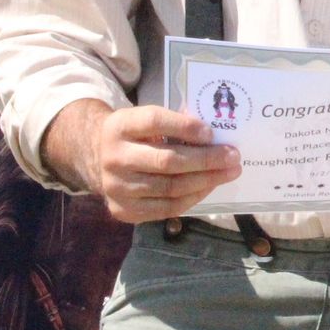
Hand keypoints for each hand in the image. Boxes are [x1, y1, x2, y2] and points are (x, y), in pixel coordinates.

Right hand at [44, 99, 240, 223]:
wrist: (96, 158)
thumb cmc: (134, 135)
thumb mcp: (143, 119)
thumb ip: (172, 123)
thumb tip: (214, 134)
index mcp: (119, 126)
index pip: (153, 122)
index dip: (184, 127)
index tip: (211, 132)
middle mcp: (114, 157)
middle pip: (166, 160)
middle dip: (206, 159)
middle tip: (233, 156)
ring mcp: (116, 187)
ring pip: (169, 187)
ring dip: (205, 180)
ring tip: (229, 172)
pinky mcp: (122, 210)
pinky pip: (165, 208)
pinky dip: (192, 197)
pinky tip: (208, 186)